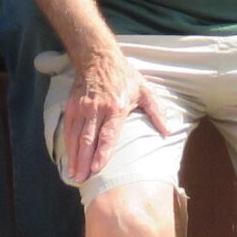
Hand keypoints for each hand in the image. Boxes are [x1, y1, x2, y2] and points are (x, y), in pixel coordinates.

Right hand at [61, 48, 171, 181]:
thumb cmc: (124, 76)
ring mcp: (82, 108)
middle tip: (82, 179)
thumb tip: (168, 131)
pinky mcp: (72, 106)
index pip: (108, 134)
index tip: (97, 168)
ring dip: (74, 157)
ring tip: (74, 175)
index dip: (102, 152)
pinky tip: (68, 159)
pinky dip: (67, 145)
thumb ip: (156, 112)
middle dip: (84, 161)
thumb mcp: (144, 90)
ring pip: (76, 137)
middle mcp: (97, 109)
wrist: (98, 58)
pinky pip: (68, 130)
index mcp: (116, 107)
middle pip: (89, 140)